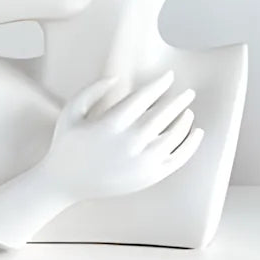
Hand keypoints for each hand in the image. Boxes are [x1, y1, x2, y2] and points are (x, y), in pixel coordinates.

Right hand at [41, 70, 203, 201]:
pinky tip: (196, 134)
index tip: (169, 76)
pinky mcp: (147, 177)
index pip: (144, 98)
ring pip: (173, 137)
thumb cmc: (67, 143)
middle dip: (179, 101)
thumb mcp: (71, 111)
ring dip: (184, 121)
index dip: (159, 84)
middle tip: (189, 92)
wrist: (64, 183)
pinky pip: (176, 159)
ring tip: (188, 111)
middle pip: (163, 115)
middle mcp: (129, 143)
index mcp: (111, 124)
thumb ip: (92, 90)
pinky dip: (190, 146)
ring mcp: (140, 162)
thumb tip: (117, 79)